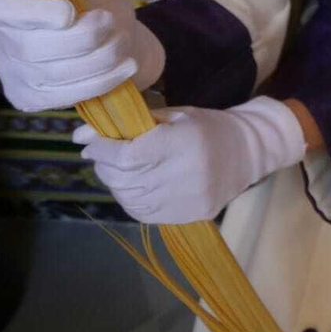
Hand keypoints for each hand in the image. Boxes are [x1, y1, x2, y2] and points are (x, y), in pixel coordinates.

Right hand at [0, 0, 164, 112]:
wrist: (113, 39)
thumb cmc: (93, 3)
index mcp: (3, 4)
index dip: (30, 13)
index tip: (69, 11)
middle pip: (31, 48)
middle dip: (82, 37)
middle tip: (111, 21)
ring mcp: (12, 75)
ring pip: (53, 74)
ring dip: (99, 58)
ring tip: (122, 41)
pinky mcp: (30, 99)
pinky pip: (66, 96)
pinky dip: (102, 81)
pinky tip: (125, 66)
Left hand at [74, 96, 306, 223]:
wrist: (249, 152)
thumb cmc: (207, 127)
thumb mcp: (173, 116)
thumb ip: (130, 125)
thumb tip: (81, 136)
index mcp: (183, 142)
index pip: (127, 155)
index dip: (102, 150)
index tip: (92, 143)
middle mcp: (186, 174)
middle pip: (124, 178)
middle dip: (104, 165)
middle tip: (103, 154)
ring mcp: (188, 200)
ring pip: (130, 198)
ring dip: (116, 183)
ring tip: (122, 170)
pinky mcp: (190, 215)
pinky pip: (144, 213)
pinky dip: (131, 199)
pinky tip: (137, 186)